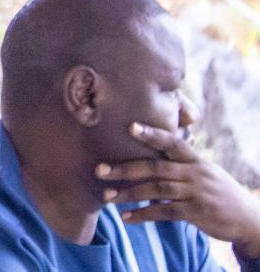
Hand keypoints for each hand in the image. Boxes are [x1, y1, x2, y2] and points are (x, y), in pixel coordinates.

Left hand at [98, 122, 259, 258]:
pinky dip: (143, 215)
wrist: (248, 219)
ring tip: (107, 196)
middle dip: (125, 168)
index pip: (173, 142)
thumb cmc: (218, 192)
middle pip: (156, 167)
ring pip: (156, 190)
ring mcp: (197, 193)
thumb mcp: (204, 173)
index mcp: (196, 160)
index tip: (130, 126)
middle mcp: (196, 173)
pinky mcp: (197, 213)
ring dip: (129, 193)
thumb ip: (180, 165)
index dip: (152, 134)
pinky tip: (127, 218)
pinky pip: (165, 213)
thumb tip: (147, 159)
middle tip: (99, 170)